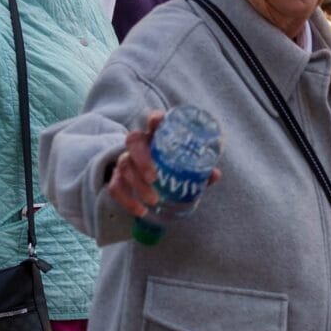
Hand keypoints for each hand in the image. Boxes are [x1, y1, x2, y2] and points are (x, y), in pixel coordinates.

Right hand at [106, 111, 220, 220]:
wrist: (144, 178)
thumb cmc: (169, 167)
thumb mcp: (184, 166)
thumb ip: (199, 169)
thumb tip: (214, 175)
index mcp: (157, 136)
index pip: (154, 120)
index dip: (155, 119)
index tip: (156, 122)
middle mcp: (139, 144)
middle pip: (133, 141)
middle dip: (142, 159)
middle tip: (154, 178)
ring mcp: (125, 159)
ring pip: (124, 166)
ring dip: (138, 184)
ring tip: (153, 200)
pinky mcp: (116, 177)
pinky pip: (115, 187)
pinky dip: (127, 201)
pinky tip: (140, 211)